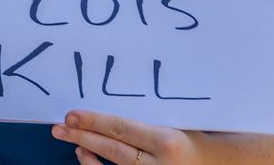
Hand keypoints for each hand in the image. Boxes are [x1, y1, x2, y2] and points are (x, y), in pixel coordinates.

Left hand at [51, 110, 207, 164]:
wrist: (214, 163)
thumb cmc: (190, 139)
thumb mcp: (171, 125)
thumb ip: (142, 122)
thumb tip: (101, 113)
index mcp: (166, 142)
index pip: (122, 129)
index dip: (94, 122)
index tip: (72, 115)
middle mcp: (159, 164)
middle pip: (112, 149)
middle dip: (82, 136)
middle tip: (59, 127)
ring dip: (87, 154)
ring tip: (71, 140)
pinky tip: (85, 156)